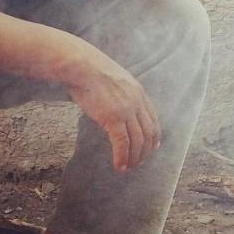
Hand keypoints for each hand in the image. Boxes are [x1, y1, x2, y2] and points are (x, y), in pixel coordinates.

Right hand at [63, 48, 161, 171]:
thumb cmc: (89, 71)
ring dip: (134, 158)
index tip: (152, 147)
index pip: (153, 119)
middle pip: (149, 133)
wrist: (80, 65)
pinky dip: (122, 157)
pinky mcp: (113, 117)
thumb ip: (120, 92)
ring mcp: (126, 110)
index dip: (154, 136)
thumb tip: (115, 104)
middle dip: (144, 151)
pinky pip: (123, 143)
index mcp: (138, 92)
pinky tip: (119, 166)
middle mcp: (137, 102)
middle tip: (137, 162)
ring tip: (127, 168)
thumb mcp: (113, 79)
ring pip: (138, 141)